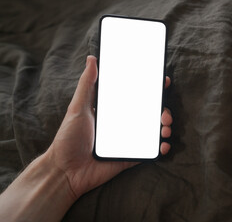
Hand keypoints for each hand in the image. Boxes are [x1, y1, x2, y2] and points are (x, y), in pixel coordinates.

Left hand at [46, 55, 172, 199]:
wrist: (65, 172)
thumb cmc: (68, 138)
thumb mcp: (77, 108)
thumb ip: (87, 84)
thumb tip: (92, 58)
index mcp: (113, 111)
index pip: (135, 97)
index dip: (150, 90)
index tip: (163, 82)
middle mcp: (123, 124)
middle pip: (149, 113)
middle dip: (162, 110)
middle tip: (164, 112)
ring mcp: (128, 140)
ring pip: (153, 131)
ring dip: (165, 127)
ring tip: (166, 127)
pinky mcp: (130, 157)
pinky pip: (150, 152)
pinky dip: (161, 148)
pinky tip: (163, 146)